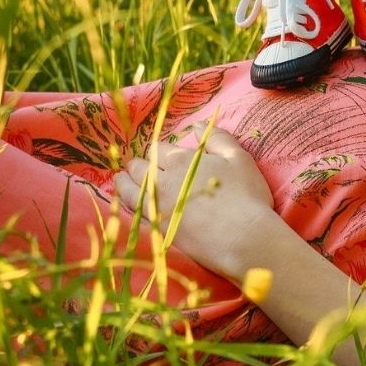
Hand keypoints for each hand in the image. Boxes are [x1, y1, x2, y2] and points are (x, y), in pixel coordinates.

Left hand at [113, 124, 274, 279]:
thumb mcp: (239, 159)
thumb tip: (197, 126)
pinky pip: (133, 212)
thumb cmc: (246, 196)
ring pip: (131, 189)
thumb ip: (218, 138)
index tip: (159, 155)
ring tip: (119, 179)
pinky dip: (126, 204)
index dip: (159, 151)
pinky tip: (125, 203)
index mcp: (182, 160)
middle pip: (141, 167)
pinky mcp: (157, 228)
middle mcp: (164, 180)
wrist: (242, 239)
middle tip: (133, 165)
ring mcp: (157, 205)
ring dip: (124, 181)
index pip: (160, 149)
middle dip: (137, 164)